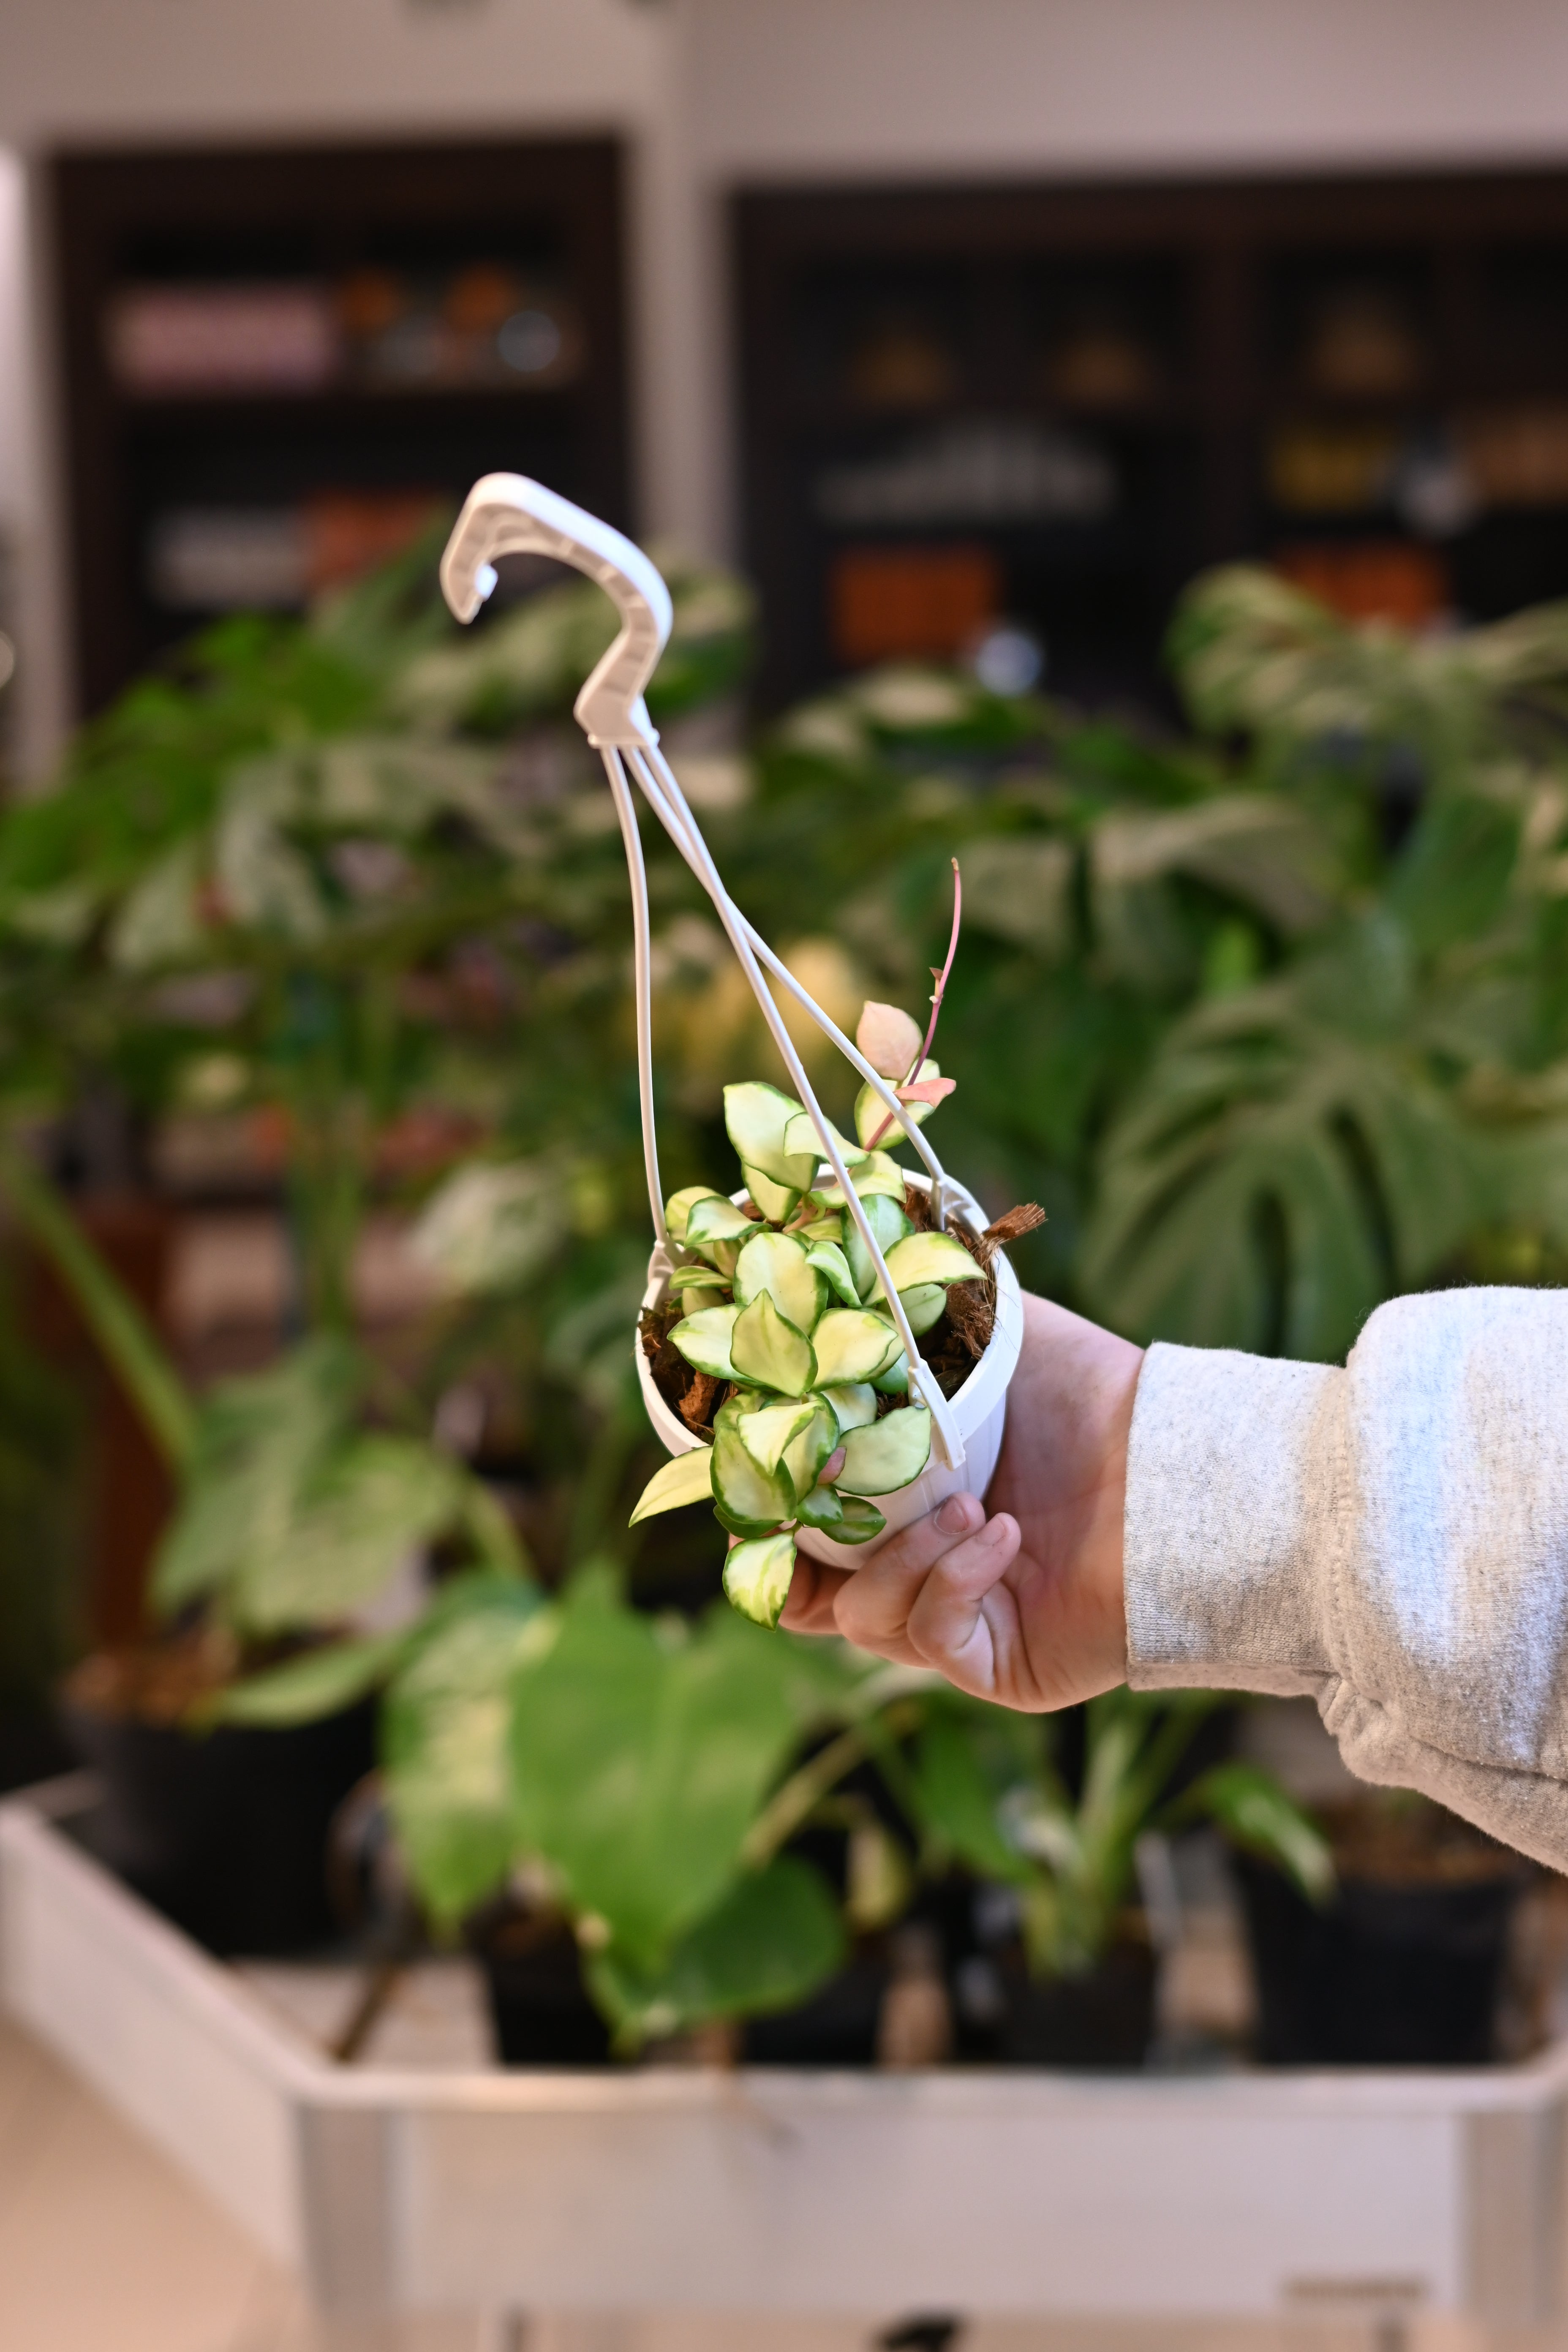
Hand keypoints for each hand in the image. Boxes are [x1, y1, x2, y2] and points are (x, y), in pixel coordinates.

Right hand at [780, 1293, 1140, 1710]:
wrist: (1176, 1461)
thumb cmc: (1089, 1396)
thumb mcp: (987, 1337)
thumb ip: (909, 1321)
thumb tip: (831, 1299)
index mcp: (898, 1499)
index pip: (794, 1528)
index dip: (762, 1506)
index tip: (752, 1467)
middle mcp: (915, 1567)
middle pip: (803, 1592)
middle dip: (800, 1544)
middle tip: (823, 1488)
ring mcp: (953, 1622)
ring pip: (860, 1617)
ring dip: (899, 1555)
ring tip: (967, 1504)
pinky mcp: (994, 1664)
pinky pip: (930, 1639)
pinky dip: (953, 1583)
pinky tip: (1002, 1536)